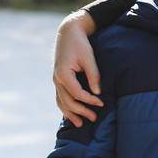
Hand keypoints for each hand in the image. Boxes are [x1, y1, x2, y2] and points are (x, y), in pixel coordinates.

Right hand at [53, 10, 102, 124]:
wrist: (68, 32)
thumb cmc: (80, 44)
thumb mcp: (88, 57)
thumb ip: (93, 75)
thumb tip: (97, 93)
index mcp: (63, 74)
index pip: (77, 94)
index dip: (89, 101)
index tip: (101, 104)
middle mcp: (57, 79)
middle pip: (68, 101)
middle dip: (81, 111)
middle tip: (94, 118)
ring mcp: (55, 80)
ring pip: (61, 102)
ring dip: (70, 113)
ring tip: (80, 124)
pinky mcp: (58, 79)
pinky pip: (59, 97)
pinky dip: (65, 107)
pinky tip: (71, 114)